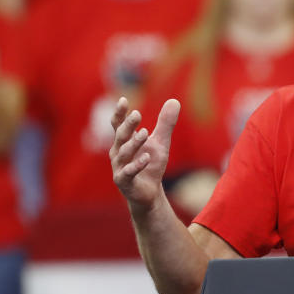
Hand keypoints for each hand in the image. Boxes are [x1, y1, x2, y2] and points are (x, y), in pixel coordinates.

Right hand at [110, 98, 179, 212]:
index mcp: (124, 141)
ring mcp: (119, 167)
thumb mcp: (161, 142)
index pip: (118, 124)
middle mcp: (118, 152)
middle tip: (137, 114)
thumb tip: (174, 100)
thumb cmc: (151, 165)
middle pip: (121, 135)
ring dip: (134, 143)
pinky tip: (147, 158)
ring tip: (144, 133)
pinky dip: (137, 164)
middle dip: (128, 125)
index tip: (123, 100)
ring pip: (124, 153)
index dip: (120, 113)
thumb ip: (165, 123)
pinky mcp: (124, 181)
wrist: (149, 193)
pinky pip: (128, 172)